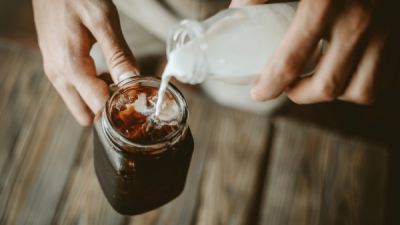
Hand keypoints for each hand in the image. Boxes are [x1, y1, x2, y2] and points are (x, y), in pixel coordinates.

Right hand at [33, 0, 139, 124]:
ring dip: (98, 99)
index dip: (118, 106)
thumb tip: (132, 81)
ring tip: (118, 79)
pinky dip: (90, 89)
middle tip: (127, 94)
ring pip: (78, 104)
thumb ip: (118, 54)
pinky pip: (74, 90)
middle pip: (85, 114)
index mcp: (71, 66)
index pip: (97, 106)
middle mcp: (58, 75)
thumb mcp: (103, 20)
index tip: (136, 97)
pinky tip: (104, 72)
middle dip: (107, 110)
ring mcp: (54, 72)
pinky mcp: (55, 66)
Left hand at [230, 0, 399, 104]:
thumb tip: (237, 12)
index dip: (269, 86)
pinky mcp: (399, 34)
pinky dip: (363, 82)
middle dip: (299, 95)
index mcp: (322, 6)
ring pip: (361, 89)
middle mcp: (358, 22)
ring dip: (334, 94)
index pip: (289, 63)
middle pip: (326, 87)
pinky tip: (346, 68)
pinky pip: (385, 76)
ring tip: (317, 80)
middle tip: (287, 88)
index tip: (259, 92)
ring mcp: (385, 30)